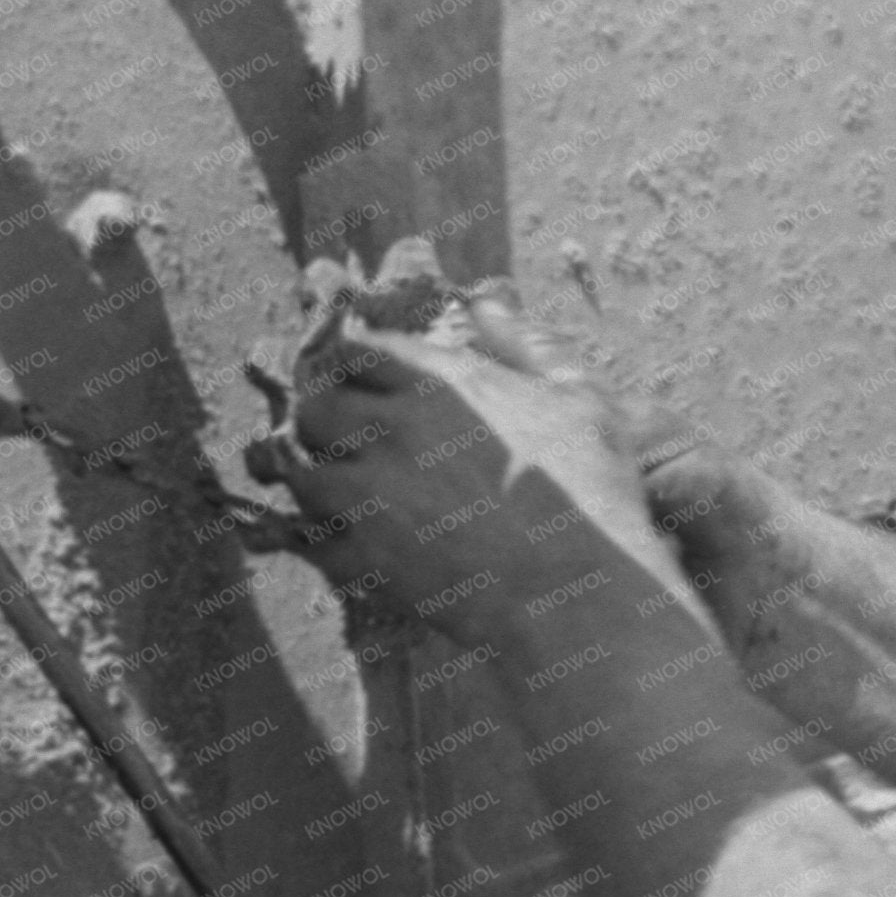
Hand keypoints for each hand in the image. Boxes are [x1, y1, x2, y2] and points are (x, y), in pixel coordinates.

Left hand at [245, 294, 696, 643]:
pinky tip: (362, 549)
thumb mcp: (580, 400)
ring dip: (320, 483)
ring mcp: (371, 494)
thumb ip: (529, 345)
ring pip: (302, 474)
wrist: (579, 593)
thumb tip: (487, 303)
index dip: (353, 366)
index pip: (356, 349)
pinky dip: (328, 546)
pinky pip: (315, 543)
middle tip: (353, 445)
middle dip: (326, 422)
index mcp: (441, 381)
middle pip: (315, 407)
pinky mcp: (366, 557)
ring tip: (352, 499)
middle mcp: (393, 428)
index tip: (365, 386)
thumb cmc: (593, 492)